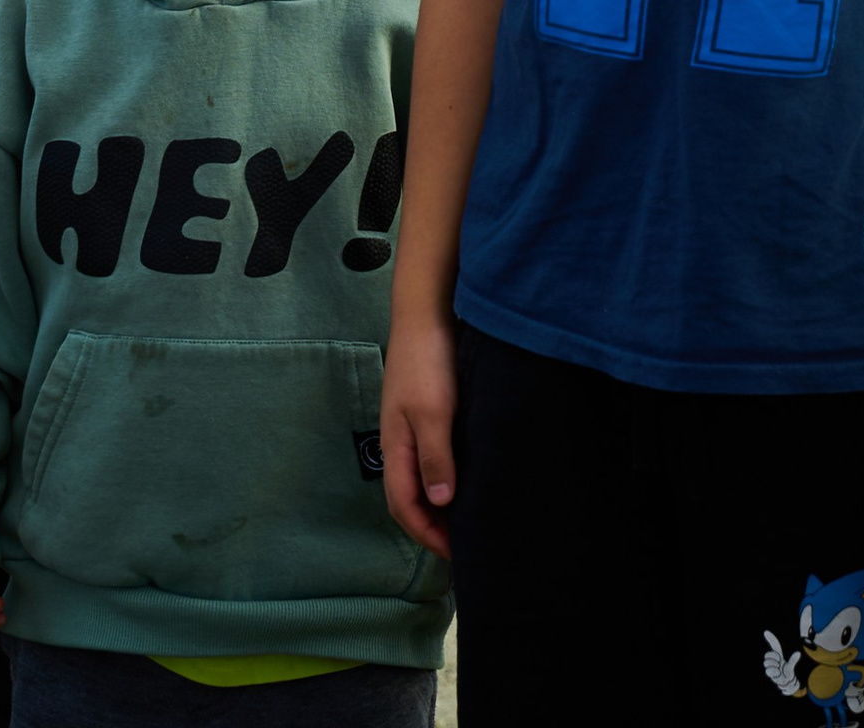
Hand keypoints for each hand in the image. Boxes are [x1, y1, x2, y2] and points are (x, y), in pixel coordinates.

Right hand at [380, 309, 458, 560]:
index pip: (404, 506)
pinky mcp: (426, 412)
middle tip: (464, 545)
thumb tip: (441, 502)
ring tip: (467, 519)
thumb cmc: (428, 360)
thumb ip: (435, 457)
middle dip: (431, 527)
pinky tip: (467, 477)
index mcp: (395, 447)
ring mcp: (411, 426)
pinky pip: (431, 457)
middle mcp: (399, 442)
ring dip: (439, 503)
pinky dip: (445, 476)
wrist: (427, 309)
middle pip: (408, 497)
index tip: (456, 553)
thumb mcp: (433, 411)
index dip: (427, 533)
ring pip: (420, 478)